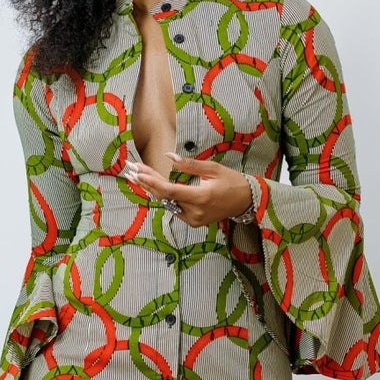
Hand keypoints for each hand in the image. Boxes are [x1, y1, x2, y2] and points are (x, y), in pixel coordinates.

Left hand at [126, 153, 253, 226]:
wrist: (247, 201)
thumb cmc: (232, 181)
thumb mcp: (212, 168)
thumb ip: (189, 164)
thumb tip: (169, 157)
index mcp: (201, 197)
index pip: (170, 191)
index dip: (152, 182)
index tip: (138, 173)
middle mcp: (195, 212)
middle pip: (165, 197)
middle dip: (148, 183)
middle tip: (132, 170)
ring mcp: (194, 220)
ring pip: (168, 204)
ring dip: (154, 189)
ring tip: (139, 175)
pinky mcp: (194, 222)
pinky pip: (175, 208)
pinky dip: (165, 197)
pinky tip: (154, 186)